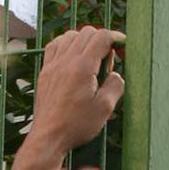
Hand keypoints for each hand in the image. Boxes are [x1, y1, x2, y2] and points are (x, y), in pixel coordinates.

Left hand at [31, 27, 125, 154]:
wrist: (48, 137)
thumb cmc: (77, 125)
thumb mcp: (104, 108)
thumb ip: (115, 86)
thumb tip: (116, 74)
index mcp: (83, 66)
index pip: (102, 37)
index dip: (115, 37)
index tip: (123, 44)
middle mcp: (66, 60)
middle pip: (87, 32)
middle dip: (102, 39)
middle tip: (108, 61)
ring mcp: (53, 64)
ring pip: (70, 35)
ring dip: (84, 40)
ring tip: (91, 59)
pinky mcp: (45, 71)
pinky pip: (54, 45)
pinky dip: (66, 44)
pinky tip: (71, 56)